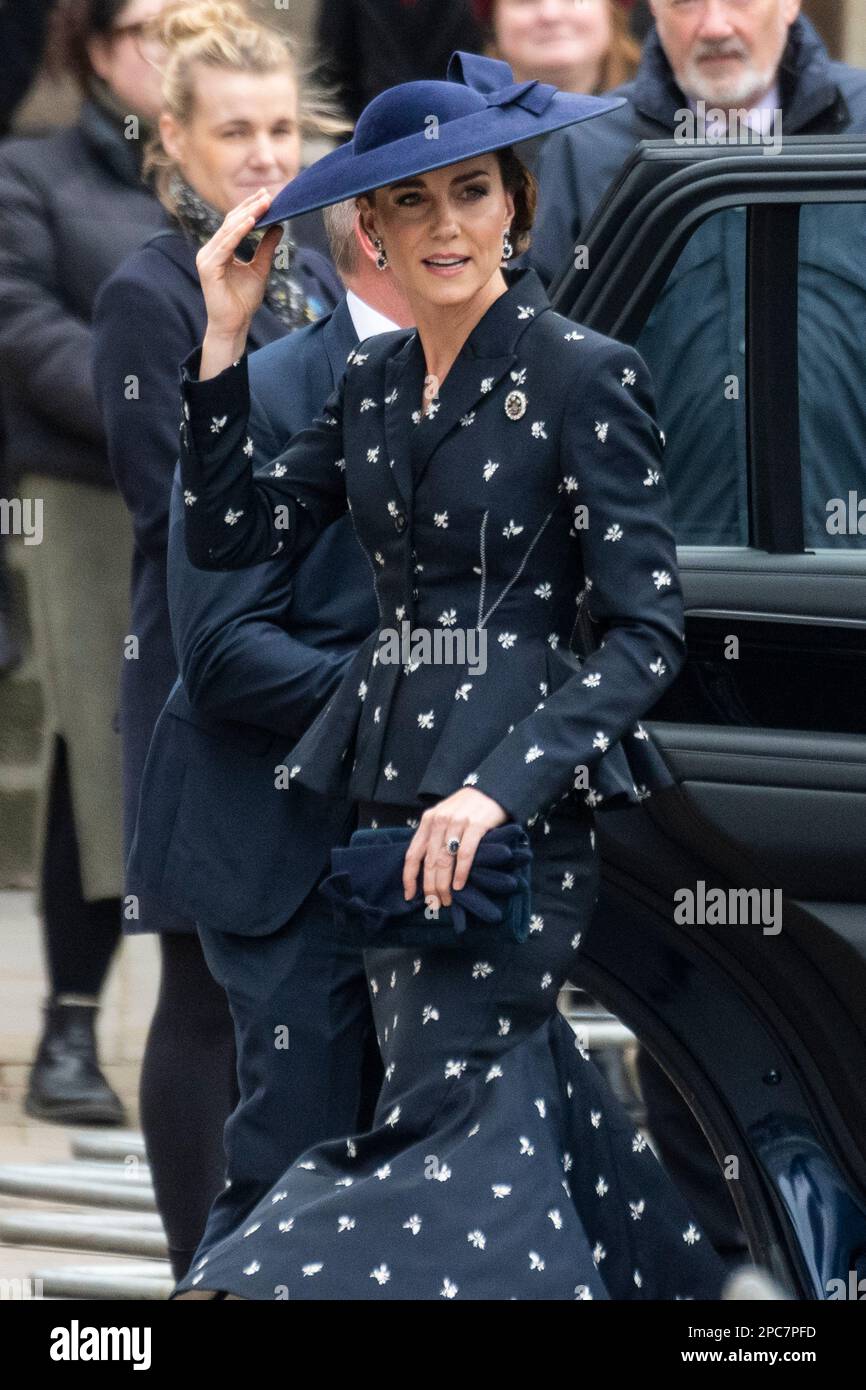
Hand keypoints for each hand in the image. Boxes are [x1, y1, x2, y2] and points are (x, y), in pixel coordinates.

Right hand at [195, 188, 283, 347]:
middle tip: (268, 194)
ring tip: (264, 203)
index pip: (234, 223)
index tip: (267, 196)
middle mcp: (210, 250)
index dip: (250, 208)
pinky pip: (226, 245)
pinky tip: (252, 221)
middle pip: (231, 222)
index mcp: (220, 250)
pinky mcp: (209, 267)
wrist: (234, 325)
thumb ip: (266, 248)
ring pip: (228, 231)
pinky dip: (238, 232)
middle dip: (250, 207)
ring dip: (247, 215)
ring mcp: (207, 258)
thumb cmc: (243, 301)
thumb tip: (278, 227)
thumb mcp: (260, 269)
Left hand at [402, 789, 507, 908]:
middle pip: (430, 862)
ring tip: (447, 899)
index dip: (409, 877)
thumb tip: (427, 869)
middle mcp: (439, 821)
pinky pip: (465, 854)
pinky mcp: (476, 825)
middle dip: (430, 887)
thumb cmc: (466, 808)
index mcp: (428, 821)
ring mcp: (457, 822)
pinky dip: (461, 872)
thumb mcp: (444, 817)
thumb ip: (434, 837)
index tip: (410, 895)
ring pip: (445, 860)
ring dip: (444, 885)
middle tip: (434, 903)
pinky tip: (459, 885)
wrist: (492, 790)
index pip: (413, 853)